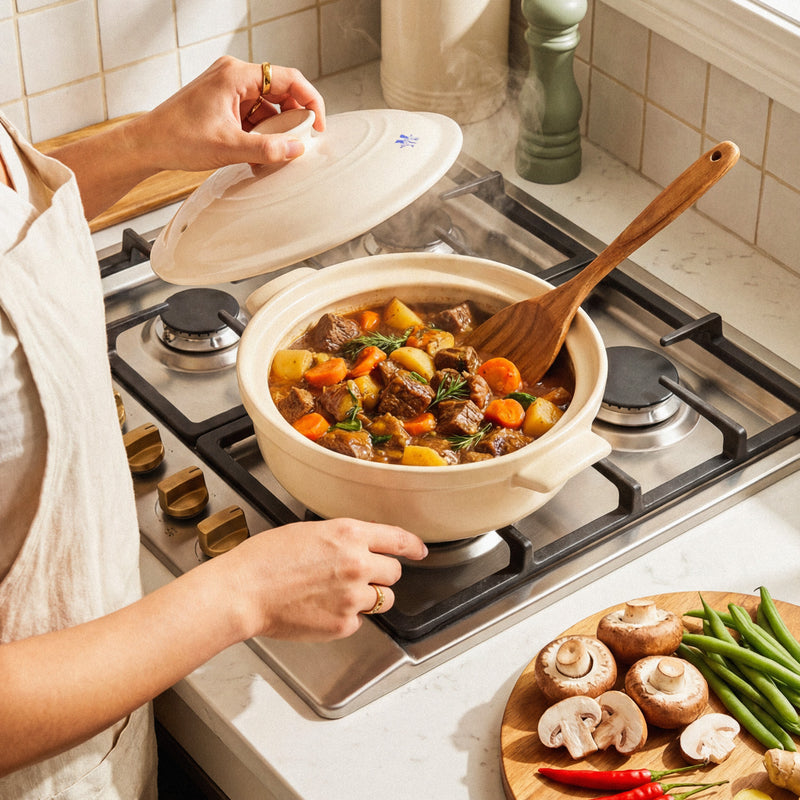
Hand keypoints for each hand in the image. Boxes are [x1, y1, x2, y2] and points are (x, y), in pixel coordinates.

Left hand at [127, 55, 325, 172]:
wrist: (147, 145)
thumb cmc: (177, 139)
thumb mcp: (228, 147)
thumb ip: (267, 149)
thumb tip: (297, 150)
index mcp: (235, 75)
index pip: (289, 79)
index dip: (310, 102)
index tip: (318, 126)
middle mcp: (233, 75)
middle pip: (280, 91)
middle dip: (293, 119)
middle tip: (300, 143)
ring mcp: (227, 89)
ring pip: (268, 106)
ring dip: (276, 129)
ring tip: (276, 153)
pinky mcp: (223, 103)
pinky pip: (254, 115)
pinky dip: (261, 133)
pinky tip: (261, 153)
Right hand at [214, 518, 427, 641]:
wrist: (244, 591)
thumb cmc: (266, 559)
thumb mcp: (309, 533)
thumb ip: (342, 540)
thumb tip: (359, 548)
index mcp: (349, 534)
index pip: (397, 539)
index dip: (413, 547)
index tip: (419, 551)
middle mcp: (357, 564)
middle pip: (394, 573)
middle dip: (381, 574)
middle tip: (359, 576)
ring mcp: (353, 596)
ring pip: (383, 599)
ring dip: (369, 597)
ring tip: (339, 595)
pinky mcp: (344, 624)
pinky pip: (360, 621)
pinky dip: (347, 617)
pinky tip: (323, 609)